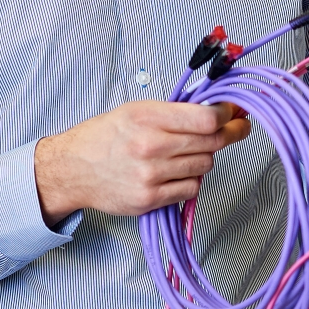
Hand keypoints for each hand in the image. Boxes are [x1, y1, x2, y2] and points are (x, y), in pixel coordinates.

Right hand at [34, 100, 250, 223]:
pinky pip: (191, 189)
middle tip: (235, 128)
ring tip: (187, 152)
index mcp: (147, 117)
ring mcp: (149, 175)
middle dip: (228, 134)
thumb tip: (218, 112)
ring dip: (204, 157)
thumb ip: (175, 111)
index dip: (226, 115)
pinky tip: (177, 172)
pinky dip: (191, 180)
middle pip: (211, 142)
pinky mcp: (149, 199)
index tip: (233, 113)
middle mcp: (149, 146)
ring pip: (204, 165)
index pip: (205, 118)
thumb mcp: (137, 110)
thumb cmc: (106, 136)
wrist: (73, 169)